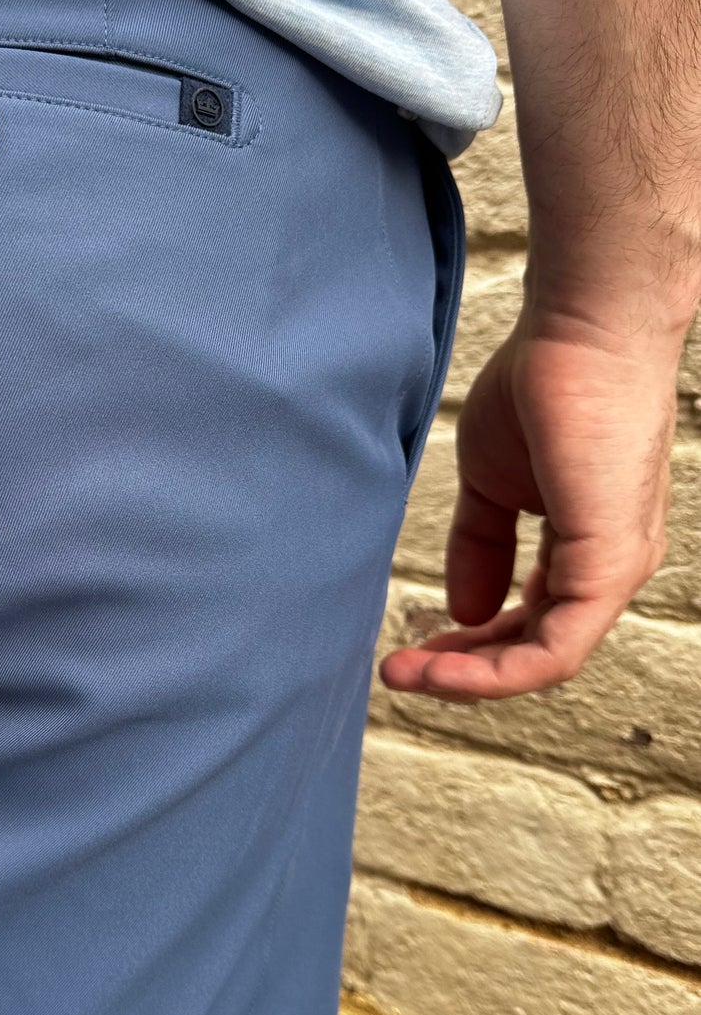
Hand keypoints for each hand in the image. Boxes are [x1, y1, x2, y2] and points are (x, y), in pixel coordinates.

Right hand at [379, 318, 675, 701]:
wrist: (579, 334)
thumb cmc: (546, 385)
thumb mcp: (491, 482)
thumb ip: (479, 546)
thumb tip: (464, 608)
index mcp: (583, 547)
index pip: (529, 622)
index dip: (467, 646)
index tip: (409, 650)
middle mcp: (607, 566)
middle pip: (535, 649)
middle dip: (462, 671)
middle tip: (400, 673)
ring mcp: (614, 568)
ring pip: (545, 660)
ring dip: (471, 680)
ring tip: (408, 677)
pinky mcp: (610, 564)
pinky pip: (555, 649)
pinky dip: (495, 670)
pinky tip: (444, 668)